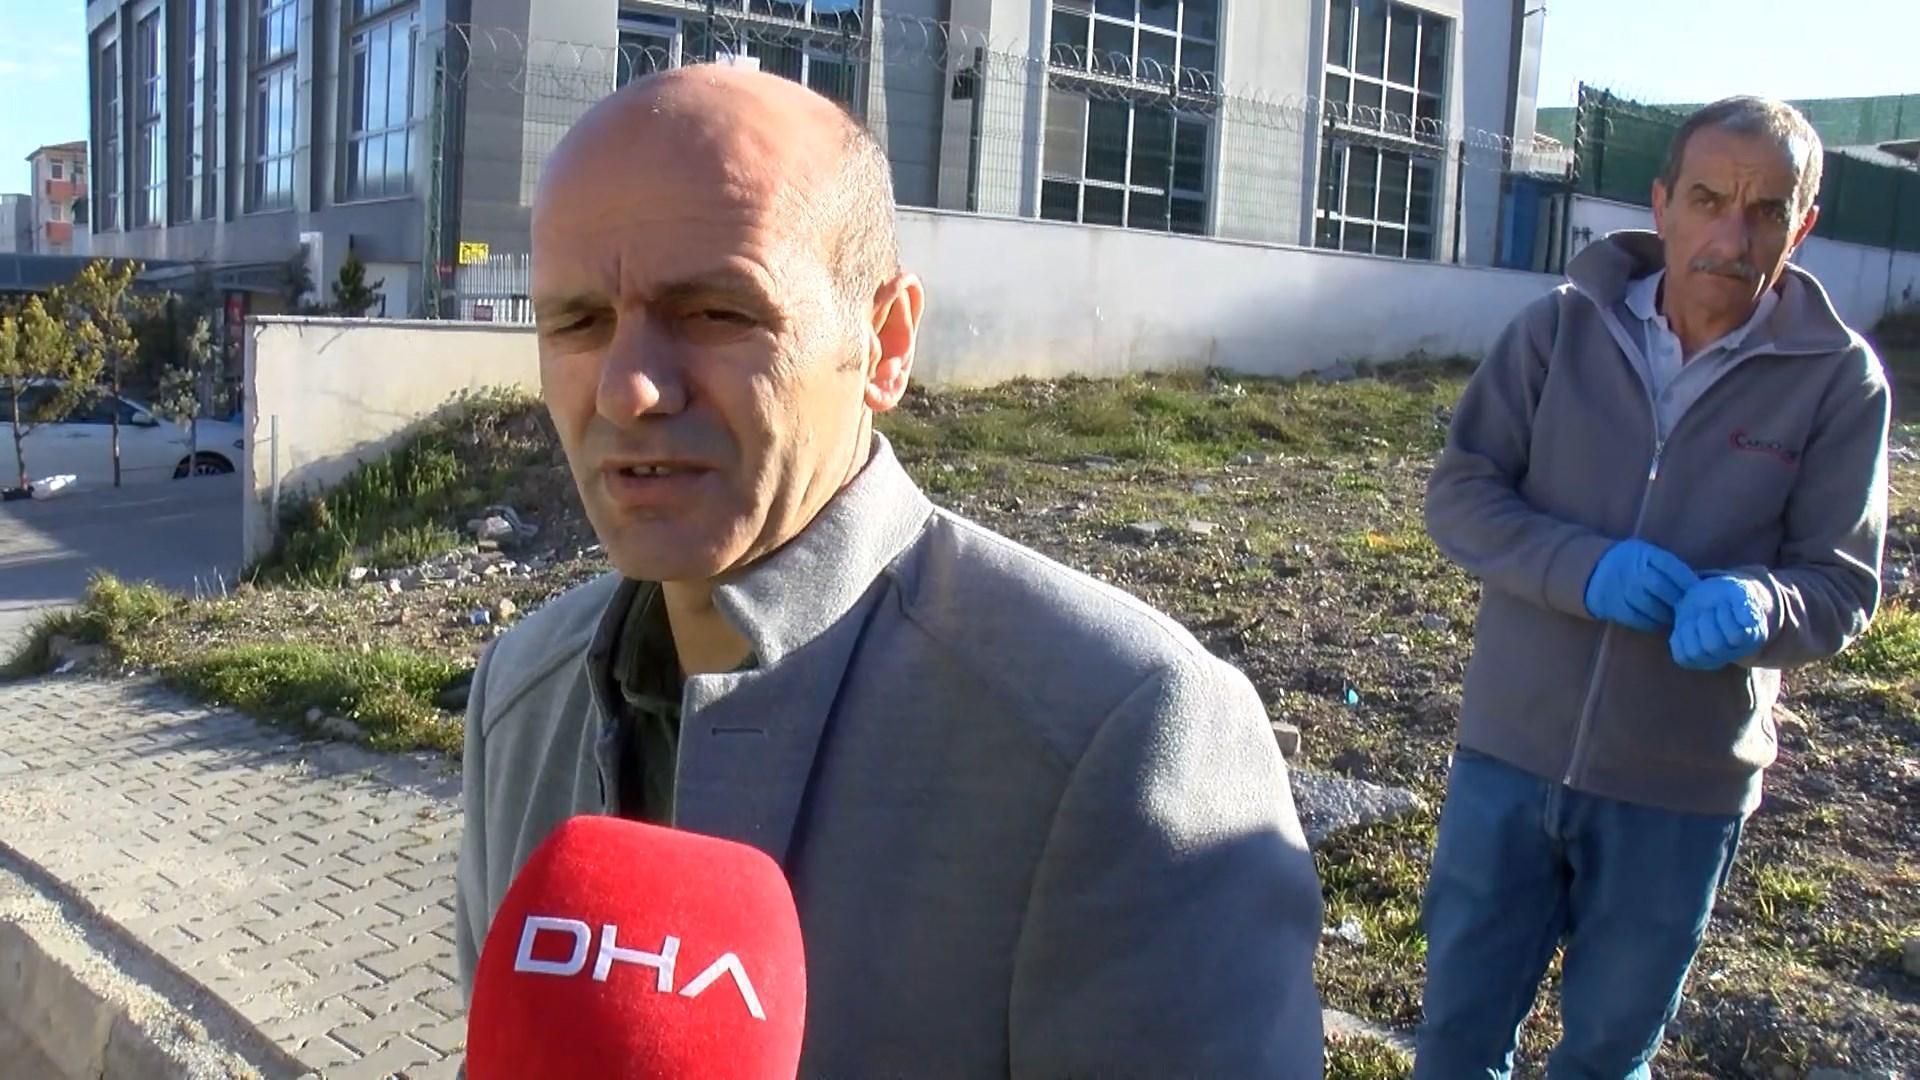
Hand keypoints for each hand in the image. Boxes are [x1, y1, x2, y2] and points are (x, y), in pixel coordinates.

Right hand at [1584, 540, 1699, 631]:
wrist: (1593, 570)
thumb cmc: (1630, 562)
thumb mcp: (1647, 553)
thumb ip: (1667, 565)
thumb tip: (1699, 582)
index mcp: (1644, 554)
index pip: (1672, 567)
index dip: (1688, 581)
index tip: (1700, 592)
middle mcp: (1632, 571)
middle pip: (1662, 588)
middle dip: (1679, 600)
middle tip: (1691, 609)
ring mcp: (1622, 590)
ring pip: (1652, 606)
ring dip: (1667, 614)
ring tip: (1676, 616)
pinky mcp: (1615, 607)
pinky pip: (1639, 619)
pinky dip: (1653, 623)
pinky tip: (1659, 621)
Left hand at [1670, 576, 1769, 669]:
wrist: (1710, 597)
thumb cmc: (1727, 595)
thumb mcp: (1738, 592)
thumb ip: (1744, 606)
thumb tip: (1747, 623)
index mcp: (1752, 637)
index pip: (1736, 636)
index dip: (1725, 615)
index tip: (1724, 602)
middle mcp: (1735, 653)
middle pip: (1713, 646)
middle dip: (1705, 621)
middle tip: (1707, 610)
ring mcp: (1715, 659)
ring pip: (1696, 652)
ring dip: (1690, 629)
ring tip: (1695, 618)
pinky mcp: (1695, 660)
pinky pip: (1682, 657)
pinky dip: (1678, 639)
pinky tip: (1684, 626)